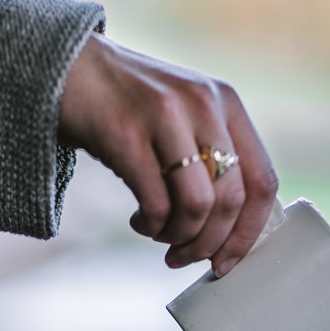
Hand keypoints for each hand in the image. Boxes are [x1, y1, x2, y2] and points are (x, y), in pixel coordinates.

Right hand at [58, 34, 277, 274]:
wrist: (66, 69)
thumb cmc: (127, 106)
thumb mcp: (183, 116)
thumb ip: (212, 156)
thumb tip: (231, 228)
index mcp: (226, 103)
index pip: (262, 181)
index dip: (248, 233)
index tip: (227, 261)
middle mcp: (203, 105)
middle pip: (231, 201)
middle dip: (209, 244)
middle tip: (185, 257)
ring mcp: (165, 116)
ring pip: (198, 206)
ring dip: (179, 237)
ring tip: (159, 236)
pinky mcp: (126, 134)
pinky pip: (156, 203)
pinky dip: (151, 226)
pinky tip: (139, 221)